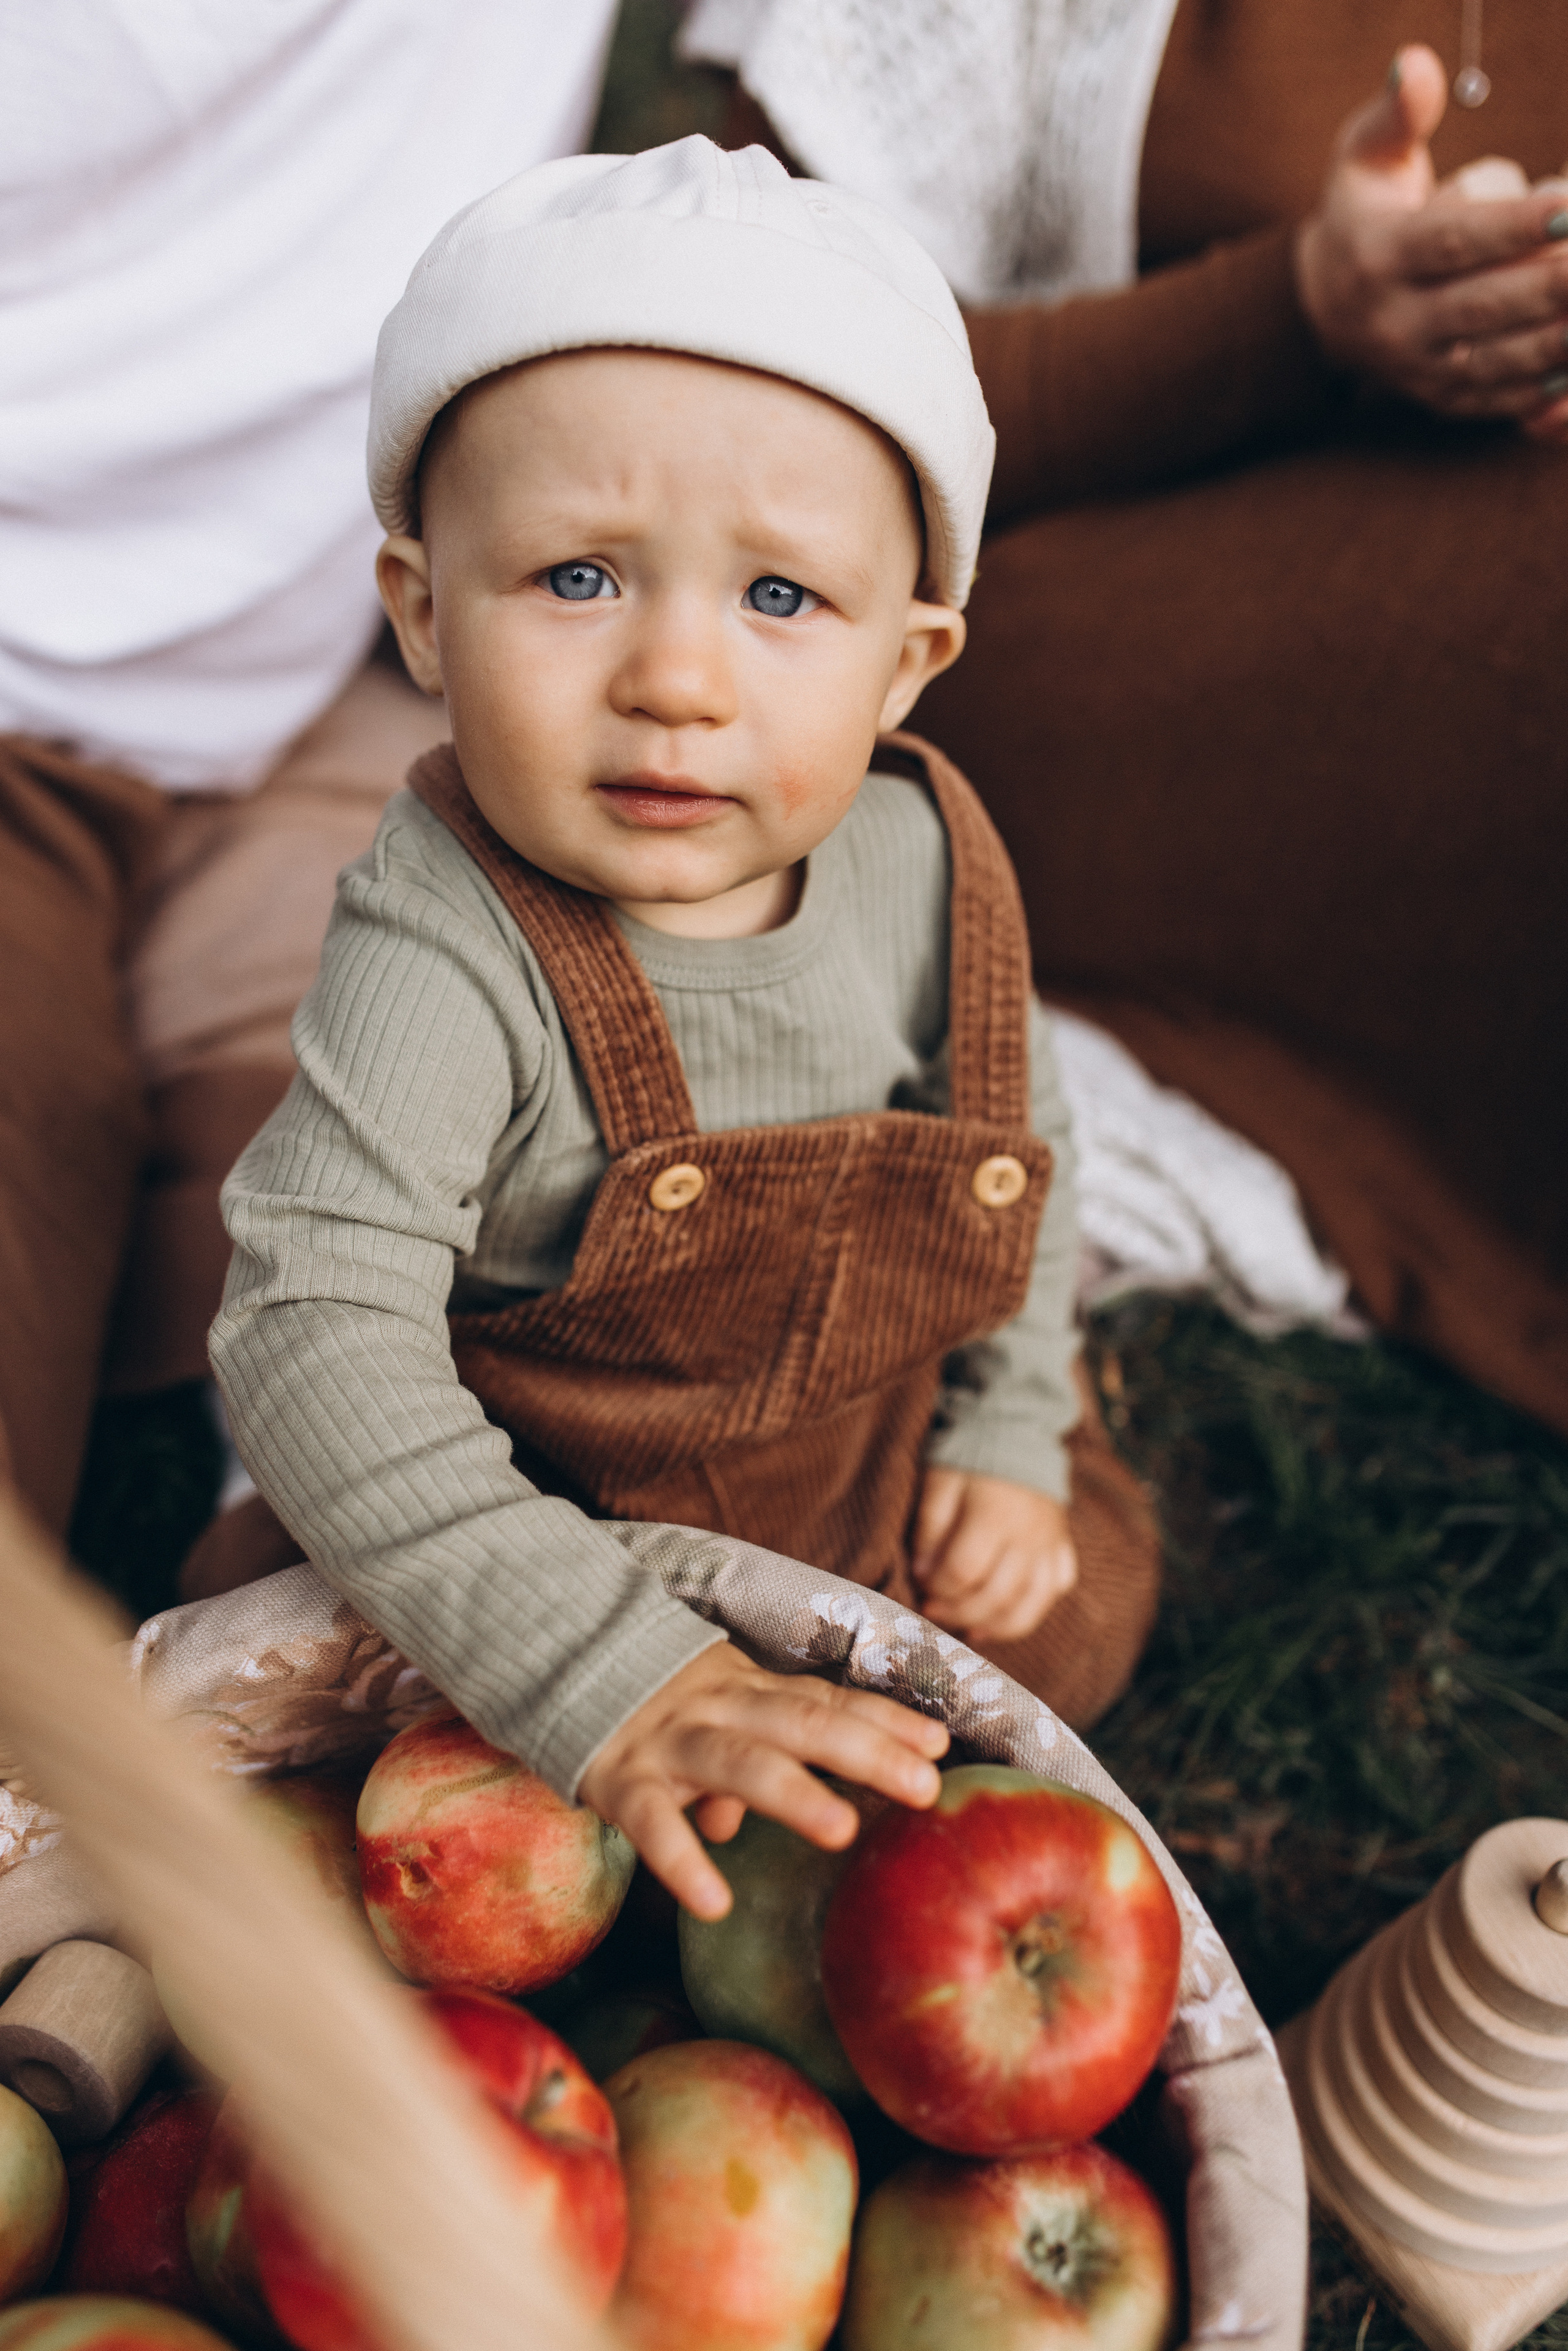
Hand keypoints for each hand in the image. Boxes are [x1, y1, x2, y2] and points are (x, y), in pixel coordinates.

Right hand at [577, 1643, 947, 1920]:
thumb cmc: (656, 1704)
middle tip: (923, 1788)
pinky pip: (653, 1824)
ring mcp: (670, 1742)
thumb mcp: (713, 1714)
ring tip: (842, 1831)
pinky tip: (714, 1902)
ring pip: (740, 1762)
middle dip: (867, 1753)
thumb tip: (748, 1821)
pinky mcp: (619, 1780)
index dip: (884, 1721)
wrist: (556, 1655)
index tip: (941, 1747)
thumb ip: (753, 1754)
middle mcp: (719, 1707)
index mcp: (749, 1689)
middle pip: (804, 1724)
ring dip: (793, 1794)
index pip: (827, 1701)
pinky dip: (682, 1861)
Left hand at [911, 1469, 1076, 1644]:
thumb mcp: (938, 1483)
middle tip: (933, 1611)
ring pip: (1031, 1605)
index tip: (920, 1584)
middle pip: (996, 1596)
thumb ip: (929, 1529)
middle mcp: (1028, 1536)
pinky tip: (1001, 1619)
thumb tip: (923, 1574)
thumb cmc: (968, 1457)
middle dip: (959, 1613)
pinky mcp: (1063, 1546)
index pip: (964, 1571)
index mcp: (994, 1516)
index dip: (937, 1587)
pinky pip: (1056, 1590)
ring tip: (967, 1628)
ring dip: (995, 1626)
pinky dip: (1031, 1612)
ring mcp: (1050, 1544)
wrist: (1016, 1429)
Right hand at [1293, 44, 1567, 438]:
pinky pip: (1497, 399)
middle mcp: (1394, 319)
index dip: (1513, 225)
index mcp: (1379, 254)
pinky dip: (1541, 390)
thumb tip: (1415, 65)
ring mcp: (1418, 366)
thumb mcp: (1365, 154)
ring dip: (1556, 341)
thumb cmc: (1363, 209)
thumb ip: (1399, 113)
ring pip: (1497, 360)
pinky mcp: (1441, 396)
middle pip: (1483, 305)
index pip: (1452, 240)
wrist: (1322, 305)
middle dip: (1552, 284)